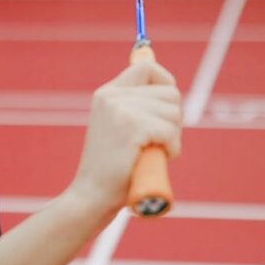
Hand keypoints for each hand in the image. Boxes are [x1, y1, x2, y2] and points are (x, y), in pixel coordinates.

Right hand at [67, 60, 181, 217]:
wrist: (91, 197)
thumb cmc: (112, 170)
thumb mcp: (119, 128)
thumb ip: (135, 107)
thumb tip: (169, 87)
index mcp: (107, 93)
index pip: (146, 67)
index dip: (165, 83)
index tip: (166, 107)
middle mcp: (112, 96)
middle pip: (170, 92)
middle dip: (173, 119)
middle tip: (159, 141)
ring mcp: (120, 109)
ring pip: (174, 112)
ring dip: (173, 137)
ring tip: (154, 153)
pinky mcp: (131, 127)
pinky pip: (170, 130)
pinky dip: (172, 149)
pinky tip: (157, 159)